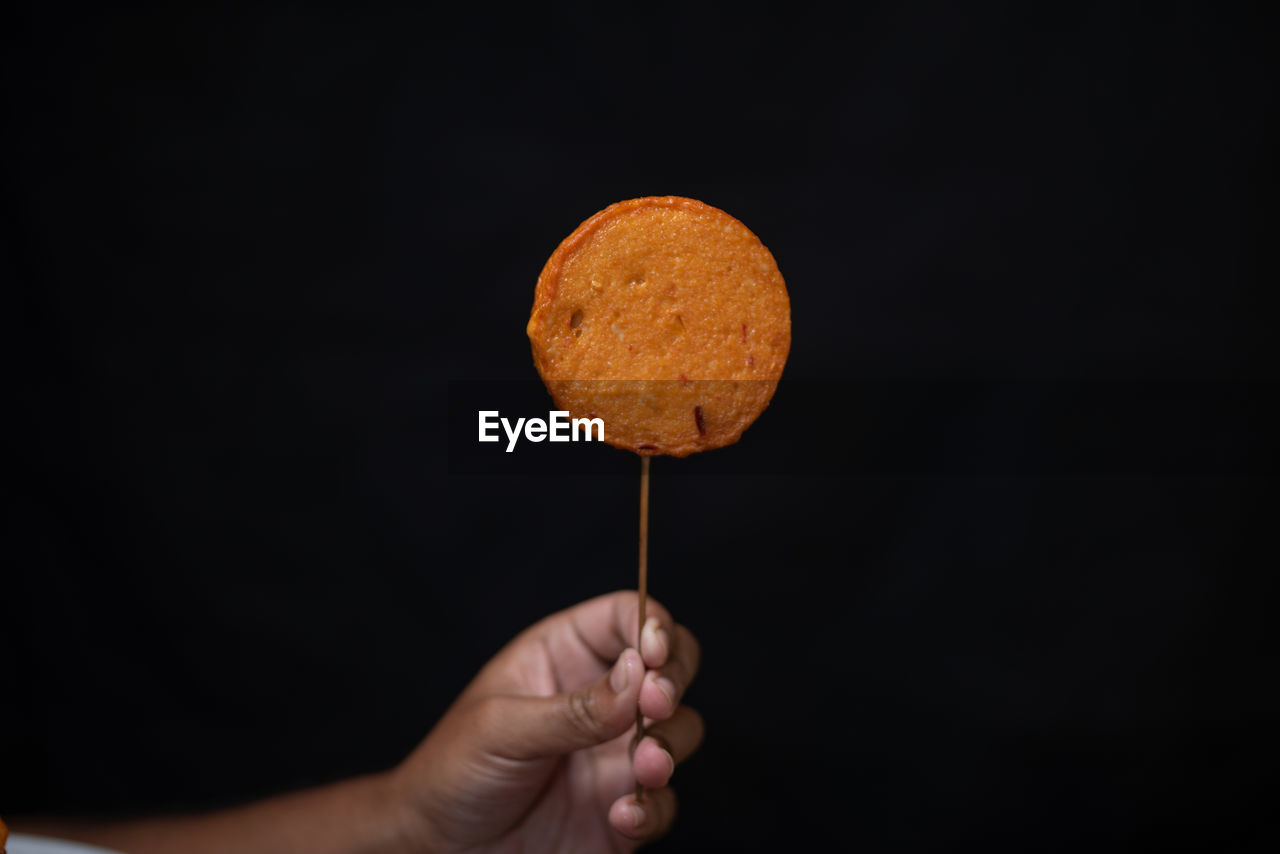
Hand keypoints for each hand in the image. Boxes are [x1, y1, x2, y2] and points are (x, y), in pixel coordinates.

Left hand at [390, 591, 702, 852]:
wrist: (436, 850)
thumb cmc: (453, 770)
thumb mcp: (502, 727)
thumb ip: (574, 707)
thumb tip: (638, 675)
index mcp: (564, 656)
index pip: (625, 616)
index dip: (651, 625)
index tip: (653, 655)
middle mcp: (600, 699)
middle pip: (670, 665)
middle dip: (674, 680)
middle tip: (655, 704)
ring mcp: (614, 754)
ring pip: (680, 731)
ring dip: (672, 745)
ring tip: (644, 766)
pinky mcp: (623, 808)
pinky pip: (663, 803)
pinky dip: (653, 808)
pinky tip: (623, 815)